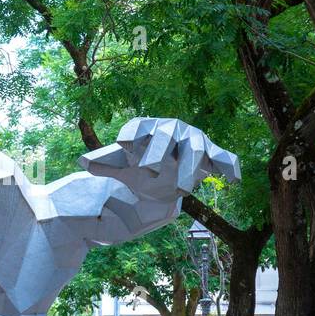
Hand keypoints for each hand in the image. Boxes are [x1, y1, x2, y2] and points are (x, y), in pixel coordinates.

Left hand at [79, 117, 239, 195]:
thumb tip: (81, 161)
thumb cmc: (142, 163)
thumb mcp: (124, 166)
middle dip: (159, 152)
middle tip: (148, 170)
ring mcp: (193, 140)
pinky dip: (230, 166)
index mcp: (148, 128)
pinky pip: (223, 158)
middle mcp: (172, 129)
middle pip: (166, 136)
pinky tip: (233, 180)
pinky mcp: (211, 154)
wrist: (166, 173)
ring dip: (189, 167)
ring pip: (194, 149)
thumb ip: (106, 163)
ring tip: (183, 188)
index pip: (139, 127)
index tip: (123, 145)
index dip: (132, 135)